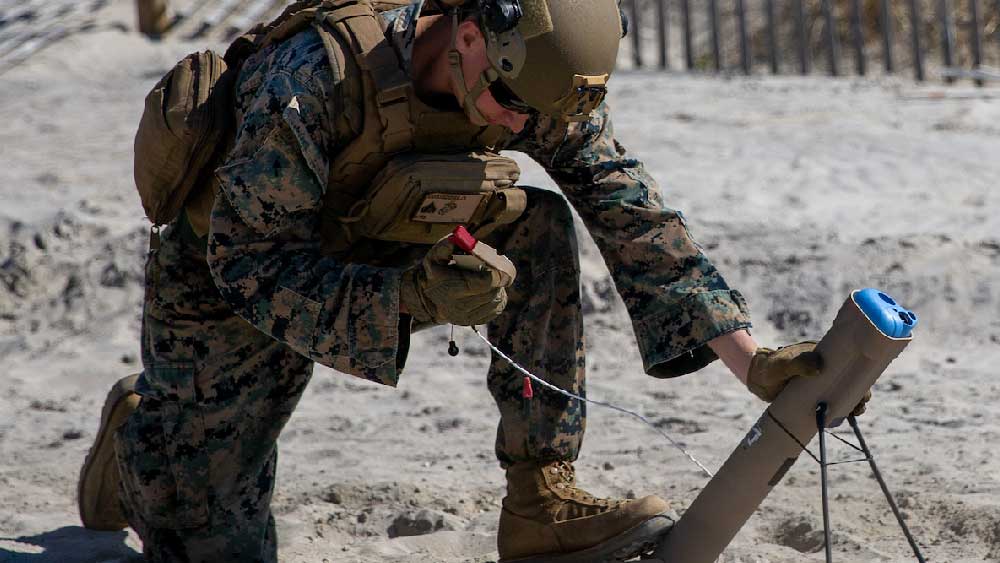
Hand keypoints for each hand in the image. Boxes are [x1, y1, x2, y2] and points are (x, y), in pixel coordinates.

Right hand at [399, 236, 511, 325]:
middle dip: (498, 279)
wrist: (428, 296)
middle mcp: (458, 307)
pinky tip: (490, 289)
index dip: (495, 274)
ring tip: (491, 278)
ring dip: (499, 287)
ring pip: (496, 300)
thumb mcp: (436, 255)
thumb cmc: (436, 271)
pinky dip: (498, 297)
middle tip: (497, 268)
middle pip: (491, 292)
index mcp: (449, 289)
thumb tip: (462, 239)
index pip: (482, 283)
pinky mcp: (474, 321)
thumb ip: (448, 245)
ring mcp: (466, 317)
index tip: (499, 265)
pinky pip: (496, 309)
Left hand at [748, 341, 871, 415]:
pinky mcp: (816, 397)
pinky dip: (838, 412)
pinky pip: (831, 404)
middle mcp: (826, 370)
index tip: (863, 389)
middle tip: (859, 405)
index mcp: (824, 356)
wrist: (757, 378)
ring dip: (851, 404)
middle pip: (850, 381)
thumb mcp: (782, 364)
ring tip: (853, 413)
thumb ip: (797, 364)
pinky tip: (840, 419)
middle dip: (859, 393)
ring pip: (843, 394)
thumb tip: (819, 367)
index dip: (860, 376)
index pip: (848, 365)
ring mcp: (822, 384)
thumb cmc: (770, 367)